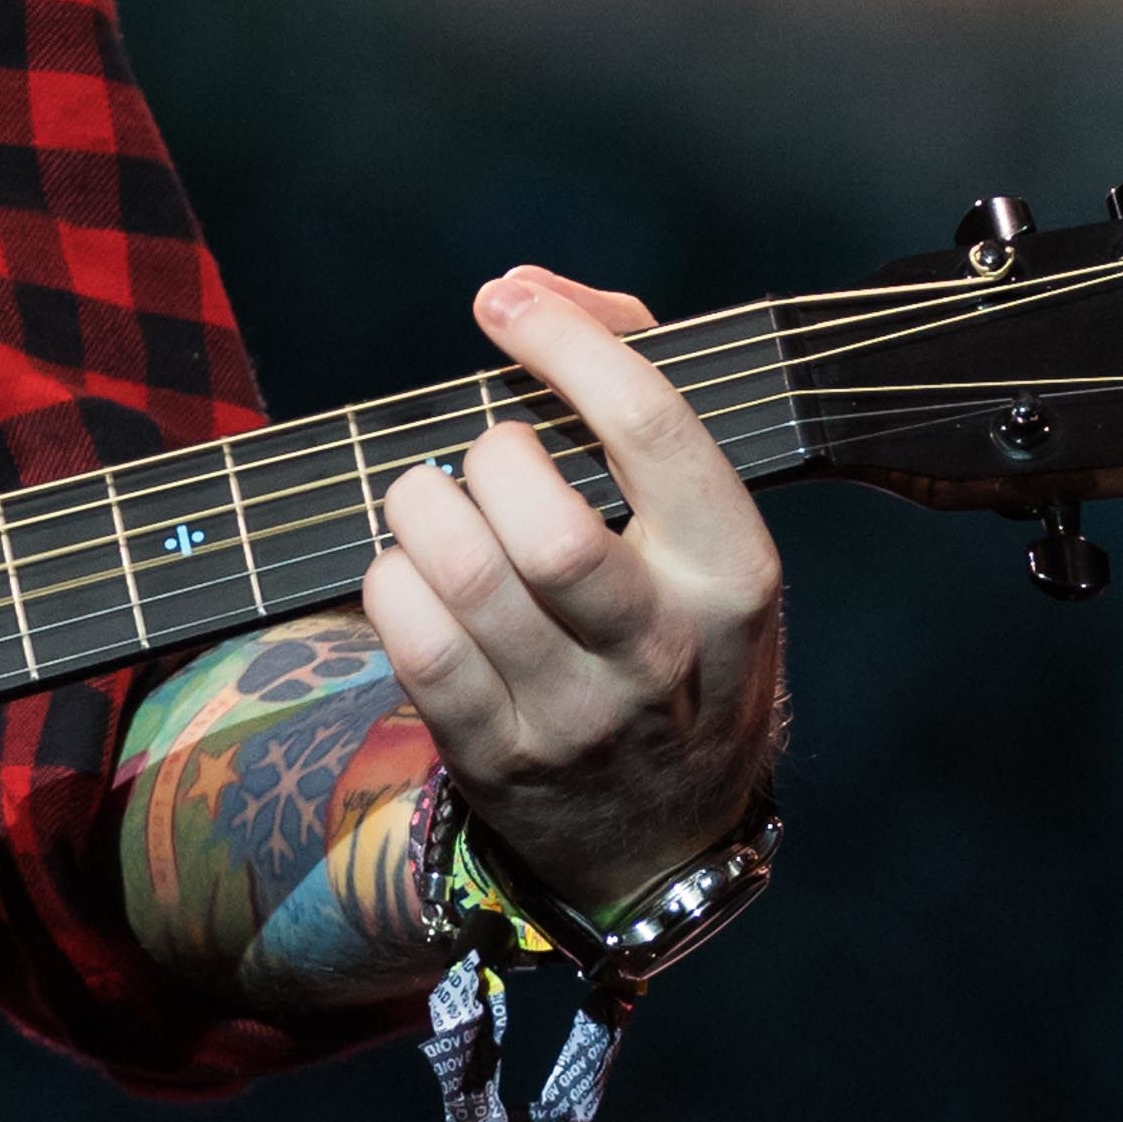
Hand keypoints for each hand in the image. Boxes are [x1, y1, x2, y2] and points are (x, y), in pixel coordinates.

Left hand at [360, 266, 784, 923]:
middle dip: (489, 457)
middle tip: (488, 456)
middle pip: (548, 527)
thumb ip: (630, 373)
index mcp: (732, 571)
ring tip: (434, 503)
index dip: (567, 345)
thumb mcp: (701, 522)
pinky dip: (390, 581)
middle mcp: (661, 649)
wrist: (669, 831)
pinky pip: (413, 642)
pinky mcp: (496, 756)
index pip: (654, 430)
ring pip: (464, 578)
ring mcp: (577, 714)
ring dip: (422, 509)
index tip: (506, 306)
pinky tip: (414, 574)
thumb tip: (523, 290)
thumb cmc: (675, 625)